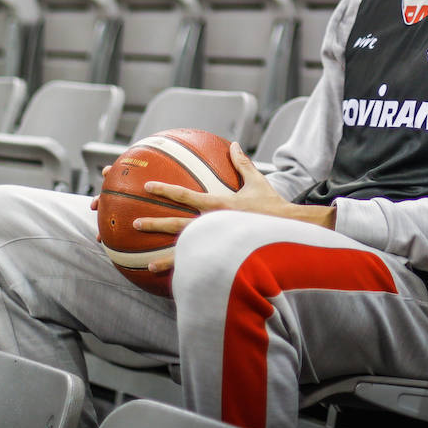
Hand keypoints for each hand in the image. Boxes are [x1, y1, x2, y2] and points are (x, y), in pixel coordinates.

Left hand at [134, 142, 335, 274]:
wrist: (292, 231)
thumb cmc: (273, 206)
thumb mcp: (257, 182)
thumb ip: (242, 163)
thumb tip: (234, 145)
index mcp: (220, 203)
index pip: (186, 194)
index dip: (165, 190)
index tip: (148, 187)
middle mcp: (215, 223)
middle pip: (178, 224)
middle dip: (155, 223)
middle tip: (134, 223)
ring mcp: (220, 243)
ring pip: (187, 251)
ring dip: (165, 258)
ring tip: (146, 264)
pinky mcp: (227, 258)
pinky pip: (204, 266)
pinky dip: (189, 274)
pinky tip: (177, 283)